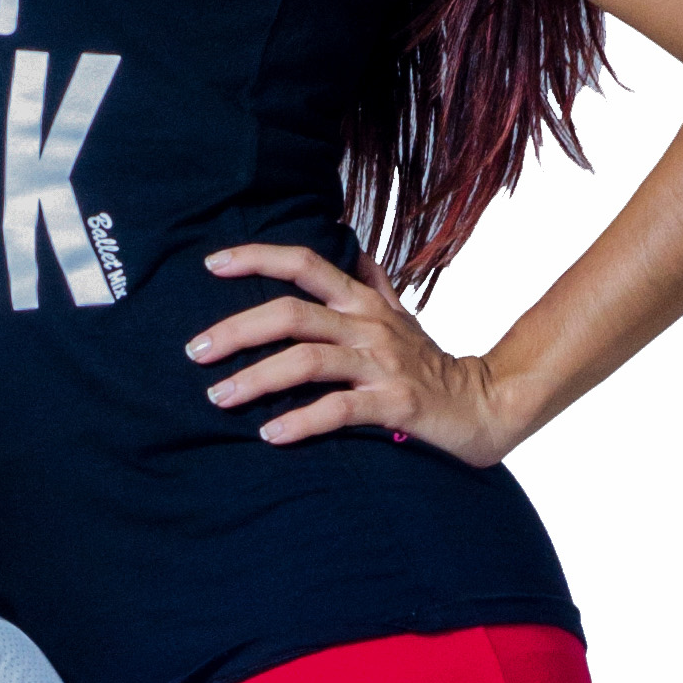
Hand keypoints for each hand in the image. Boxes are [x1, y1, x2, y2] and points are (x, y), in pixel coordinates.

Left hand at [188, 243, 519, 464]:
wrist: (487, 406)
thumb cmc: (433, 365)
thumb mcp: (400, 317)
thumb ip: (371, 284)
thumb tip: (349, 247)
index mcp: (364, 302)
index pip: (305, 263)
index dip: (257, 258)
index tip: (211, 264)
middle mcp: (369, 327)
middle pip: (292, 313)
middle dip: (236, 329)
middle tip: (195, 351)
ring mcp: (382, 365)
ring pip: (307, 360)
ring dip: (256, 379)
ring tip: (219, 398)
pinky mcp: (395, 404)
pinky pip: (338, 409)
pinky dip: (300, 422)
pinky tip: (271, 435)